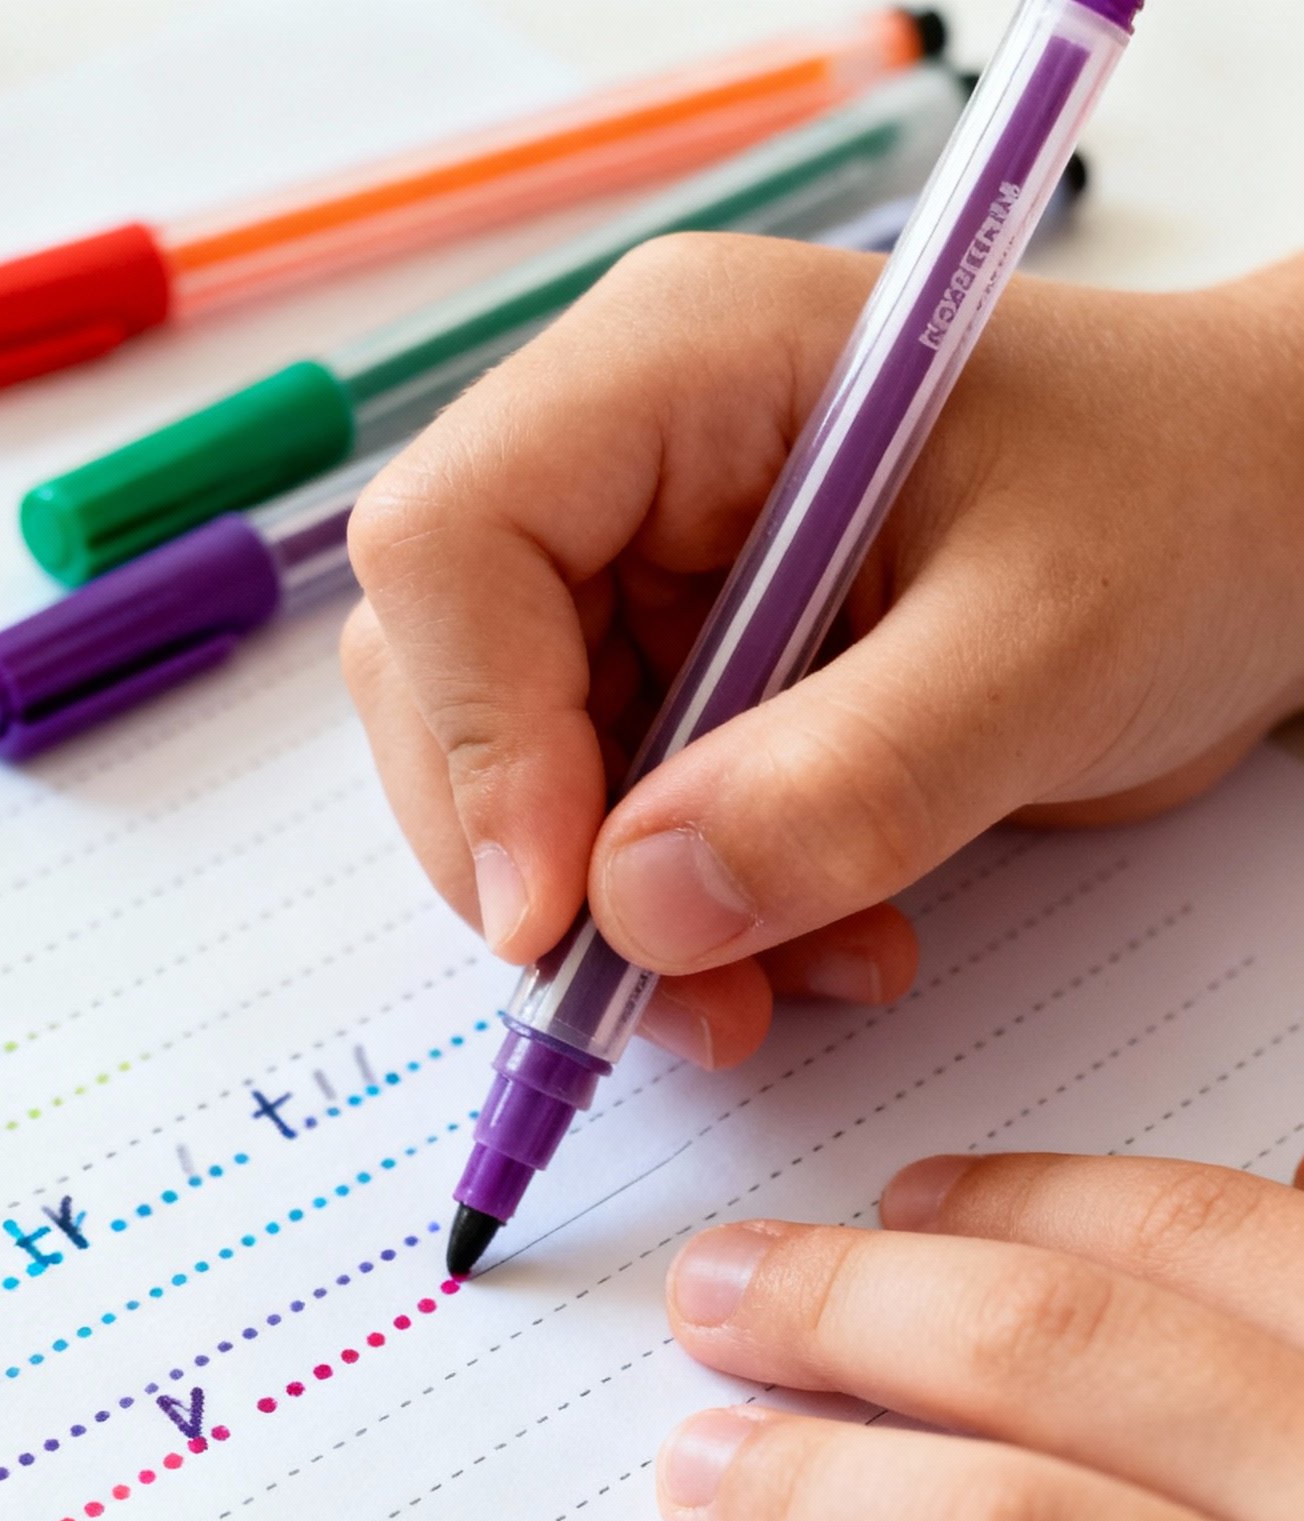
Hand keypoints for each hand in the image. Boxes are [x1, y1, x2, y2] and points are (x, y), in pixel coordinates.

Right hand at [343, 236, 1303, 1068]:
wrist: (1270, 537)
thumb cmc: (1189, 511)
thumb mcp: (1045, 648)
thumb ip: (849, 781)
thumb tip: (640, 911)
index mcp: (680, 369)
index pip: (453, 544)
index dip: (478, 741)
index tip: (563, 917)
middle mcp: (631, 463)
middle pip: (449, 679)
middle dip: (546, 867)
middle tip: (677, 1000)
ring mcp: (655, 575)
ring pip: (526, 784)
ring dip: (635, 924)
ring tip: (799, 980)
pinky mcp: (697, 677)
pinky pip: (619, 833)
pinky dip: (698, 927)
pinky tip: (827, 945)